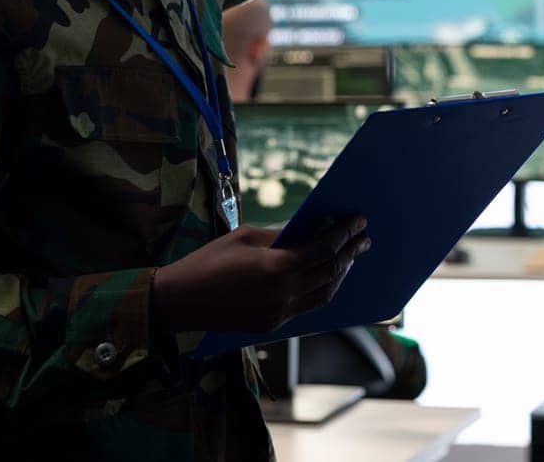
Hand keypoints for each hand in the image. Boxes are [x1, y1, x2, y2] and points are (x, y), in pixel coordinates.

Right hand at [151, 217, 370, 333]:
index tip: (359, 220)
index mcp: (278, 267)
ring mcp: (280, 313)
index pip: (324, 248)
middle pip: (330, 272)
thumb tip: (309, 231)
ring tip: (350, 256)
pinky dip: (322, 289)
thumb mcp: (246, 237)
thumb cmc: (208, 262)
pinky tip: (326, 276)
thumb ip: (281, 237)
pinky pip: (308, 306)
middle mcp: (284, 294)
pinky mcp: (273, 324)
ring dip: (341, 274)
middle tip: (364, 238)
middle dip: (351, 253)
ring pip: (324, 294)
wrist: (179, 302)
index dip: (345, 233)